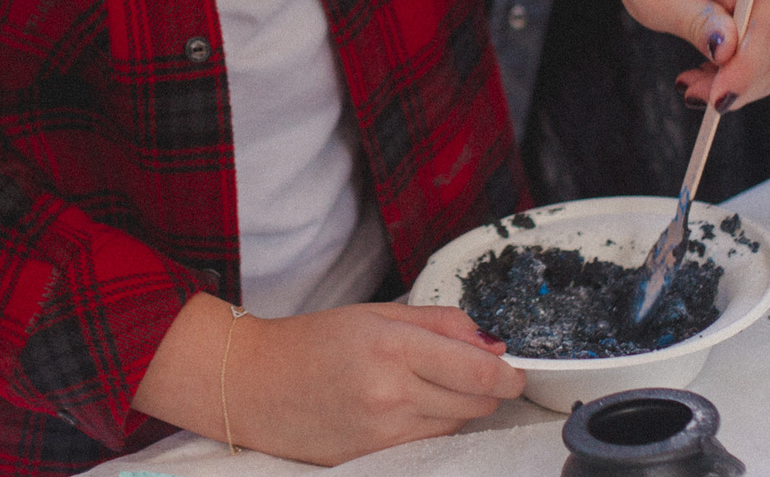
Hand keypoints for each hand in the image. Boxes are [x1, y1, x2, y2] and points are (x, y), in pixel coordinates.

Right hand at [132, 294, 522, 463]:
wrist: (254, 385)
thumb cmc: (311, 342)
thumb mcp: (376, 313)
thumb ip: (440, 324)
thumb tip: (492, 343)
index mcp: (392, 345)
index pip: (478, 370)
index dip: (509, 373)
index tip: (515, 369)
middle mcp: (391, 391)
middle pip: (476, 401)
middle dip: (486, 387)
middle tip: (471, 369)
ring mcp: (383, 430)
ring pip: (456, 423)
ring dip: (459, 405)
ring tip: (427, 382)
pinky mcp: (375, 457)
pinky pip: (429, 441)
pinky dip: (432, 423)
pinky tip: (409, 405)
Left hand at [544, 0, 769, 109]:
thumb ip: (693, 19)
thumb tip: (729, 51)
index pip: (766, 25)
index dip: (747, 70)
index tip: (717, 102)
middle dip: (737, 81)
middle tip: (691, 95)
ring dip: (735, 81)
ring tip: (690, 84)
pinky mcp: (765, 5)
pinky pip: (761, 50)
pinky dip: (735, 71)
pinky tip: (702, 73)